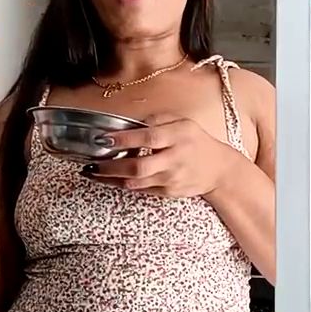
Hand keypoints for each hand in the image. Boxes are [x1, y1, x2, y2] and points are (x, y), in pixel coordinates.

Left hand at [86, 114, 236, 197]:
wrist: (219, 169)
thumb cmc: (197, 141)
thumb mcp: (183, 122)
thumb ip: (159, 119)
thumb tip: (132, 122)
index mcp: (179, 136)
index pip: (148, 138)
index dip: (124, 139)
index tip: (103, 139)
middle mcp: (175, 158)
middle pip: (140, 166)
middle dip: (112, 167)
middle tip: (92, 164)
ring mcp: (172, 178)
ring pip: (136, 182)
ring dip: (111, 179)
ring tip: (92, 173)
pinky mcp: (169, 192)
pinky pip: (141, 189)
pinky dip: (123, 184)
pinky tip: (109, 179)